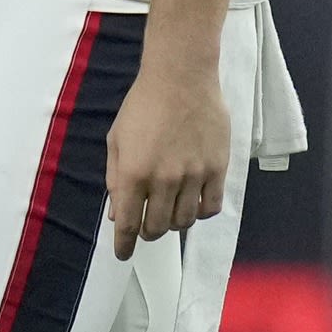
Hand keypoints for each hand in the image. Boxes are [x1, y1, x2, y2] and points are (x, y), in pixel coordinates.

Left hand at [106, 51, 229, 258]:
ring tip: (169, 209)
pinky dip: (200, 212)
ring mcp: (193, 176)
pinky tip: (193, 202)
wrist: (181, 77)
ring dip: (173, 222)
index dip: (124, 245)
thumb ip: (114, 178)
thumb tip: (118, 214)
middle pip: (157, 228)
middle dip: (148, 232)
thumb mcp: (117, 138)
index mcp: (133, 172)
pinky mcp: (217, 169)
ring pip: (184, 222)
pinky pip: (211, 208)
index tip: (124, 254)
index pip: (128, 224)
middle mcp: (163, 180)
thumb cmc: (143, 104)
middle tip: (147, 224)